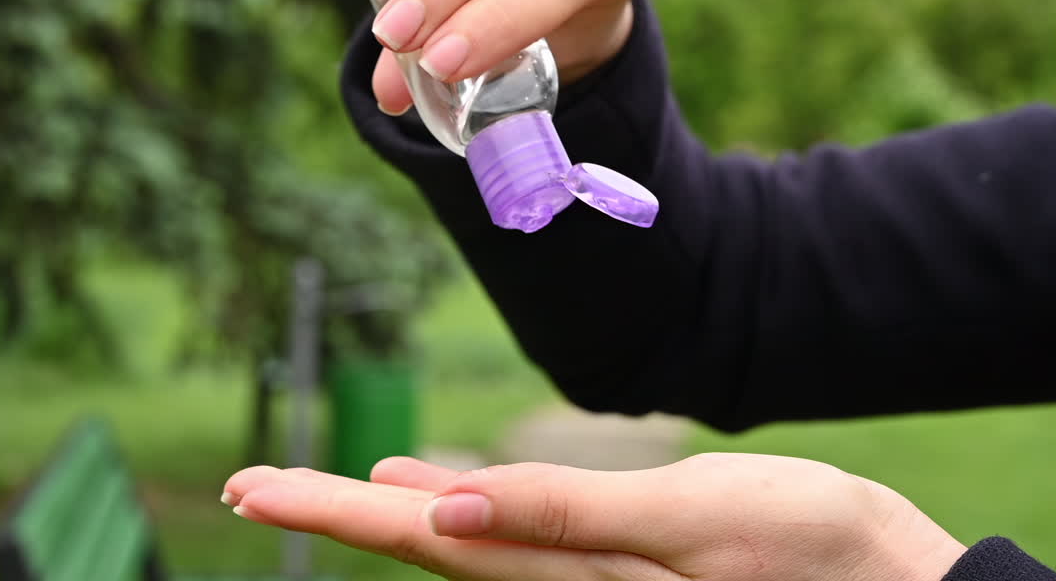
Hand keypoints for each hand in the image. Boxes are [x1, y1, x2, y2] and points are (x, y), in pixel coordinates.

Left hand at [224, 453, 965, 580]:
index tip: (252, 485)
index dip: (335, 510)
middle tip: (246, 484)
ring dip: (385, 515)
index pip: (425, 538)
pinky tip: (427, 495)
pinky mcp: (616, 570)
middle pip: (424, 544)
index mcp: (569, 573)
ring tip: (320, 486)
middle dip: (334, 512)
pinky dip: (456, 517)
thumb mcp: (692, 523)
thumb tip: (446, 509)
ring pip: (460, 546)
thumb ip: (568, 520)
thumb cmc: (809, 547)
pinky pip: (511, 545)